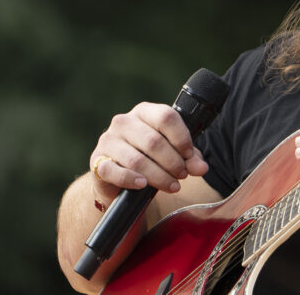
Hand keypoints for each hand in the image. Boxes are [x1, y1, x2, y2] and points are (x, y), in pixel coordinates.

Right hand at [89, 102, 208, 202]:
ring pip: (137, 159)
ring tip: (172, 186)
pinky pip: (114, 171)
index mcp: (144, 112)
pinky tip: (143, 185)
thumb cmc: (150, 159)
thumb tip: (201, 167)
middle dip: (173, 162)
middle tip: (182, 176)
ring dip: (159, 175)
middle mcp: (124, 122)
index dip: (181, 138)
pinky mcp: (97, 161)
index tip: (189, 156)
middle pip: (154, 141)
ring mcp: (108, 140)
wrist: (119, 180)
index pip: (166, 117)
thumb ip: (189, 159)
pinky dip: (131, 179)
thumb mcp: (173, 155)